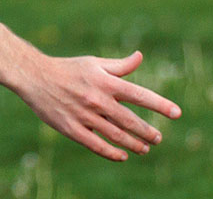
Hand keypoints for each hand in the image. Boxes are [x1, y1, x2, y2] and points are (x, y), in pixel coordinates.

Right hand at [22, 50, 180, 161]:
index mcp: (104, 81)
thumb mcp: (93, 63)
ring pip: (116, 136)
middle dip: (148, 132)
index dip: (160, 104)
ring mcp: (85, 115)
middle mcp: (97, 99)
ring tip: (145, 148)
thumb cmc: (68, 68)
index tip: (177, 113)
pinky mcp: (72, 129)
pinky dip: (112, 153)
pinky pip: (96, 145)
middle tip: (158, 138)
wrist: (35, 76)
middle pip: (130, 121)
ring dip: (134, 144)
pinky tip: (123, 155)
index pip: (139, 94)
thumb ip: (119, 66)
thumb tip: (140, 57)